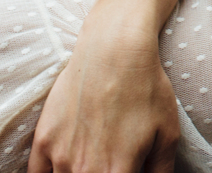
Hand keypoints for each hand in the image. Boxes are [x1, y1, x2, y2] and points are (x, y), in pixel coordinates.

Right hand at [27, 17, 180, 172]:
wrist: (114, 50)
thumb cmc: (146, 89)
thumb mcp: (168, 134)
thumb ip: (161, 171)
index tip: (128, 169)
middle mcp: (85, 171)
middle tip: (111, 162)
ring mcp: (60, 158)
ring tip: (92, 159)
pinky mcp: (43, 142)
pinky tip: (63, 165)